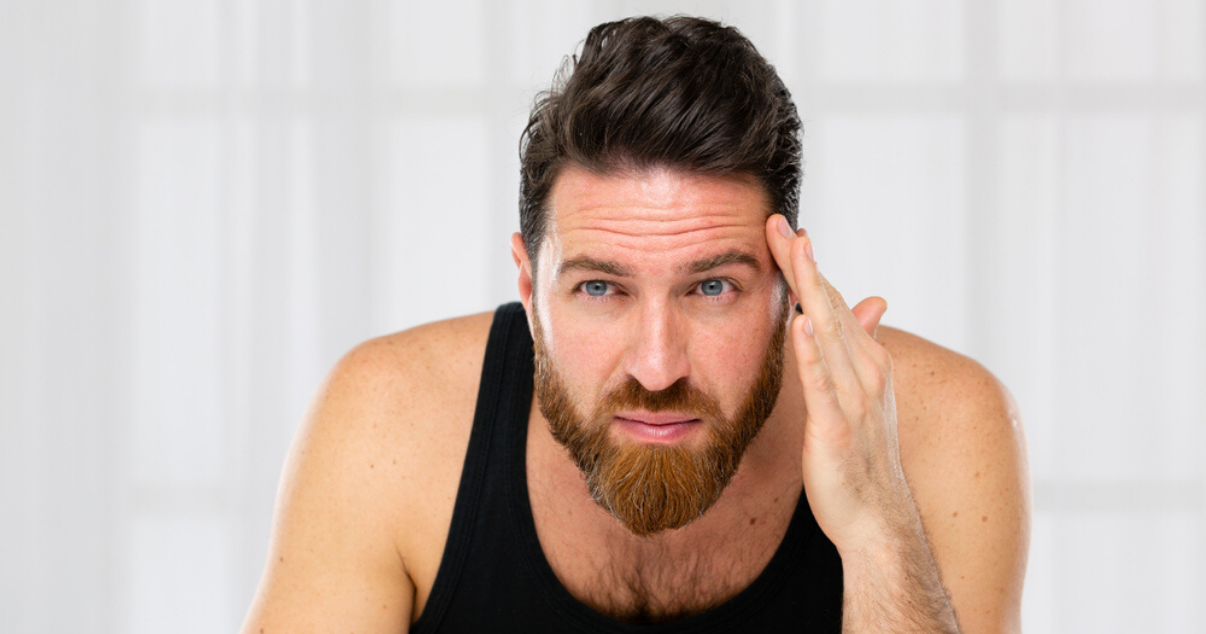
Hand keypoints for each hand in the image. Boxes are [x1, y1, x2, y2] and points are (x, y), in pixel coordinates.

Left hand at [764, 215, 917, 555]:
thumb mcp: (858, 398)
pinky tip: (799, 322)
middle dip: (804, 262)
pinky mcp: (838, 427)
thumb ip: (853, 351)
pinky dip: (812, 352)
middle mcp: (865, 371)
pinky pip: (822, 384)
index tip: (784, 229)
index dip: (808, 265)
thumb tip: (866, 304)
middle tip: (777, 221)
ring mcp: (854, 398)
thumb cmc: (862, 460)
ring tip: (794, 250)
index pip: (833, 302)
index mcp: (865, 362)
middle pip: (830, 305)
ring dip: (812, 290)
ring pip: (830, 332)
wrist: (878, 521)